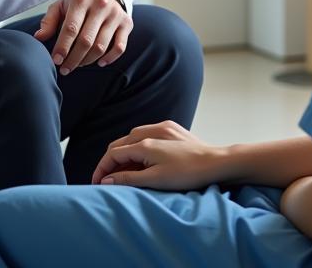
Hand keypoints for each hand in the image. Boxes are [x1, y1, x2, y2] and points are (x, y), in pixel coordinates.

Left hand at [33, 0, 131, 74]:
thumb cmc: (78, 3)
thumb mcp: (61, 5)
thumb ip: (49, 21)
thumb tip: (39, 38)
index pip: (71, 28)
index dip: (62, 47)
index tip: (56, 60)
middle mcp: (100, 4)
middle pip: (86, 40)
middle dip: (73, 59)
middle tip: (64, 69)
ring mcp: (115, 14)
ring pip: (101, 46)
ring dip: (87, 61)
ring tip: (77, 65)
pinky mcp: (126, 23)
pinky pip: (120, 47)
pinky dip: (109, 59)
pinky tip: (99, 63)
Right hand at [91, 121, 227, 189]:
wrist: (215, 162)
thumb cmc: (187, 173)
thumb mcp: (155, 180)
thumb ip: (129, 178)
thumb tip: (107, 179)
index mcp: (145, 143)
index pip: (114, 153)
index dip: (102, 168)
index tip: (96, 183)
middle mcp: (152, 131)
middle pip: (121, 144)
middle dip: (111, 161)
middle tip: (106, 179)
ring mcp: (163, 128)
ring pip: (133, 139)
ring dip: (124, 154)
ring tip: (122, 173)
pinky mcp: (172, 129)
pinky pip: (147, 136)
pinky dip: (138, 148)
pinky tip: (141, 160)